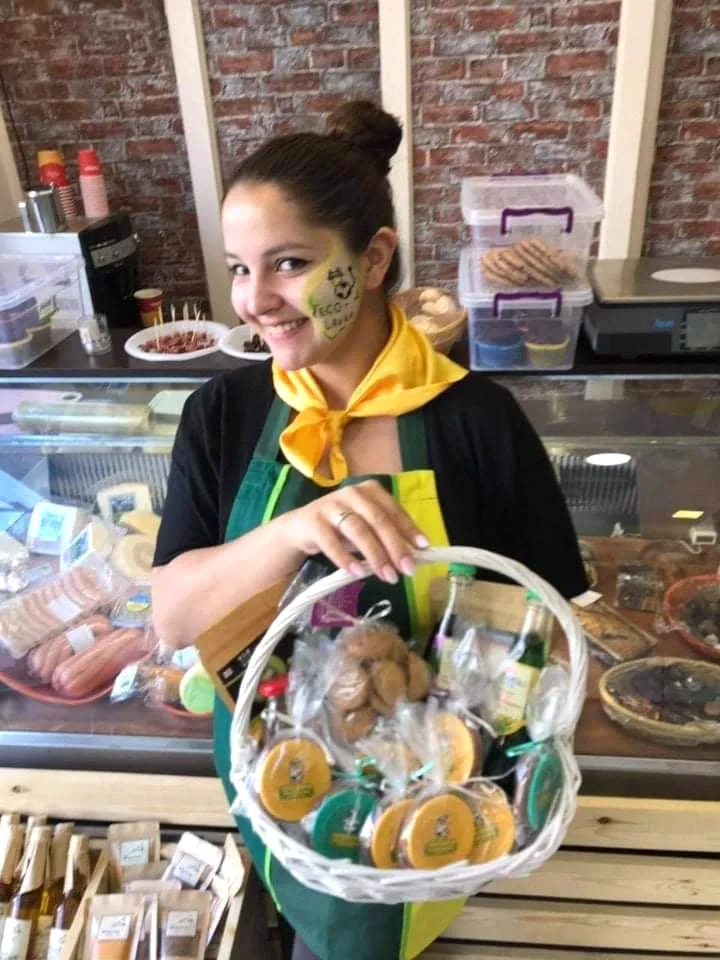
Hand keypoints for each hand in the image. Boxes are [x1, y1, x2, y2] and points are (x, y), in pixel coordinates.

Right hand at [279, 479, 428, 583]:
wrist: (301, 528)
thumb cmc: (342, 528)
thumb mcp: (367, 527)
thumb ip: (388, 535)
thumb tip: (416, 554)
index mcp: (370, 491)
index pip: (394, 509)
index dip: (409, 529)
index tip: (423, 548)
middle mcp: (352, 493)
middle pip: (378, 520)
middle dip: (395, 546)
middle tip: (407, 569)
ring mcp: (331, 506)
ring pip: (358, 530)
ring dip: (375, 555)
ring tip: (388, 576)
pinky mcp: (313, 522)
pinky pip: (331, 542)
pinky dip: (346, 558)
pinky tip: (357, 573)